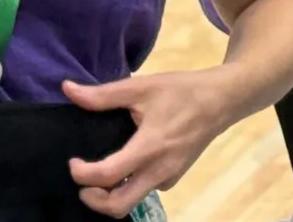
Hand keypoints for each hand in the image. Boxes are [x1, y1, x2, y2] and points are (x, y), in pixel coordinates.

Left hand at [63, 71, 239, 216]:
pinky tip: (127, 165)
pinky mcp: (176, 176)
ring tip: (101, 174)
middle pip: (119, 206)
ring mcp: (170, 175)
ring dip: (111, 195)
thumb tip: (67, 90)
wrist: (225, 98)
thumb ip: (104, 94)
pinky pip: (146, 189)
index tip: (73, 161)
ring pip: (132, 200)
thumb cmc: (184, 90)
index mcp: (150, 146)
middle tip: (84, 181)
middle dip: (94, 200)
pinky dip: (130, 185)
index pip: (107, 175)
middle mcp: (160, 169)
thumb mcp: (144, 86)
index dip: (81, 174)